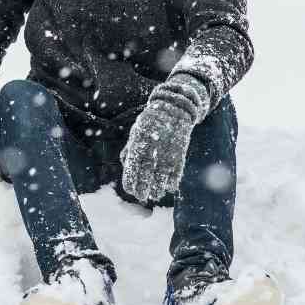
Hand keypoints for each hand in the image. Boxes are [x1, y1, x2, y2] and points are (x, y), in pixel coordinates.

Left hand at [121, 74, 209, 202]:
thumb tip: (124, 165)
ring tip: (154, 196)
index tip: (130, 190)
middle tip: (141, 198)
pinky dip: (174, 179)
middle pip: (147, 171)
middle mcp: (153, 145)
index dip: (131, 178)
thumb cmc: (151, 122)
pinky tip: (169, 188)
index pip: (133, 164)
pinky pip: (177, 168)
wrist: (175, 107)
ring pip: (162, 172)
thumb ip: (130, 148)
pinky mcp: (181, 149)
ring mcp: (168, 148)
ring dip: (158, 187)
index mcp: (139, 141)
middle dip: (143, 186)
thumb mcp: (137, 132)